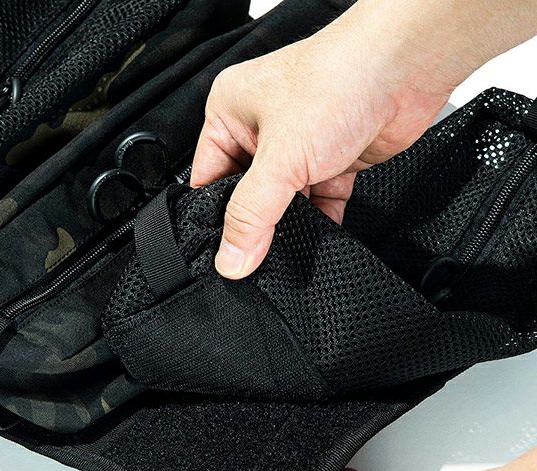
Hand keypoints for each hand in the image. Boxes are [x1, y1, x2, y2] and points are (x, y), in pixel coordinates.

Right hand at [191, 0, 536, 278]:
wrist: (407, 68)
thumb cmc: (339, 80)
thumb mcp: (280, 158)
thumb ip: (252, 215)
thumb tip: (231, 257)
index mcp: (231, 113)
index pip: (208, 177)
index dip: (214, 215)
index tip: (224, 251)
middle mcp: (263, 128)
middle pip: (247, 193)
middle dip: (256, 223)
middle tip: (256, 255)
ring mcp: (300, 144)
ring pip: (284, 200)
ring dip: (289, 224)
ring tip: (287, 248)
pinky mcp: (333, 160)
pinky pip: (319, 201)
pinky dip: (320, 221)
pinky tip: (318, 238)